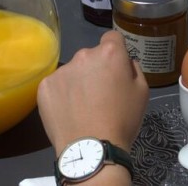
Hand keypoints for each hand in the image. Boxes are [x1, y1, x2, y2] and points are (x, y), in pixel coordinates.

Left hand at [37, 31, 148, 155]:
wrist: (91, 149)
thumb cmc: (122, 120)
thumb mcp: (143, 92)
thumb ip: (133, 68)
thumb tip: (124, 62)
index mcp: (109, 53)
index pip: (112, 37)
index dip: (116, 50)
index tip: (115, 68)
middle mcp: (83, 55)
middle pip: (91, 55)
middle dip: (96, 68)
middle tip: (100, 94)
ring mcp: (62, 70)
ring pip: (73, 71)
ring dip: (78, 81)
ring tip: (82, 107)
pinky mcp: (45, 86)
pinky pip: (57, 84)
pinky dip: (62, 94)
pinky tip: (68, 111)